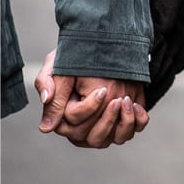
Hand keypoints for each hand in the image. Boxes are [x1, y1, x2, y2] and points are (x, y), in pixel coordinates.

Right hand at [34, 50, 149, 148]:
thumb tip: (46, 128)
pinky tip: (136, 105)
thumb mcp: (57, 65)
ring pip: (115, 139)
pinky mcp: (122, 120)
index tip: (102, 90)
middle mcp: (83, 127)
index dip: (89, 108)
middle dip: (107, 118)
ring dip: (123, 123)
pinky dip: (137, 121)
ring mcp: (104, 126)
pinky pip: (133, 130)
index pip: (75, 123)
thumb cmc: (74, 56)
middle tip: (116, 98)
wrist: (102, 44)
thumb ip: (46, 86)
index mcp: (64, 115)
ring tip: (126, 101)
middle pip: (94, 137)